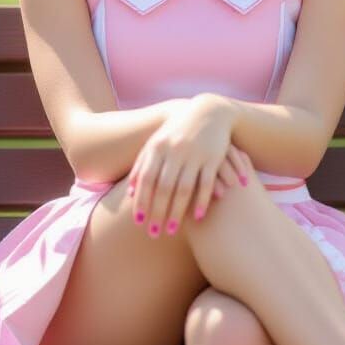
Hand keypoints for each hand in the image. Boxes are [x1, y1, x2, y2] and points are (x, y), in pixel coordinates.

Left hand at [128, 95, 247, 236]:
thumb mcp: (158, 143)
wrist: (209, 112)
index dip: (141, 200)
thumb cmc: (178, 131)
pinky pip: (207, 183)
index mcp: (158, 147)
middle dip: (158, 212)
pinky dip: (202, 201)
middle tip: (154, 233)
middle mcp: (175, 150)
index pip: (146, 178)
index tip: (138, 221)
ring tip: (172, 231)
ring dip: (178, 212)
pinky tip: (198, 217)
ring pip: (184, 189)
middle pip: (164, 187)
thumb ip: (143, 164)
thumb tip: (131, 192)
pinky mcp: (213, 157)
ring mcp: (195, 154)